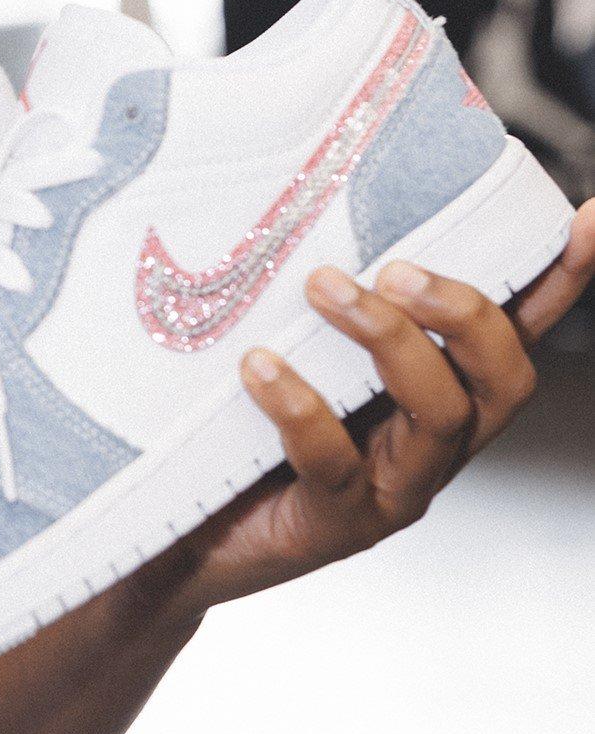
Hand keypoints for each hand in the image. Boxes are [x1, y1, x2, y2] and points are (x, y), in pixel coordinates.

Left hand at [167, 198, 594, 612]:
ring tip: (324, 289)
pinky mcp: (337, 523)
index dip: (561, 279)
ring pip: (440, 415)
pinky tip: (260, 368)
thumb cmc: (242, 430)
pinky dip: (301, 408)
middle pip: (505, 378)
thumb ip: (318, 294)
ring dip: (390, 341)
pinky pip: (337, 463)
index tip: (589, 218)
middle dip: (467, 312)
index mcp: (437, 388)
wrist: (179, 537)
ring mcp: (393, 486)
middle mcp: (432, 440)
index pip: (516, 328)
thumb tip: (307, 195)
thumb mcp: (291, 347)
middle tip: (397, 270)